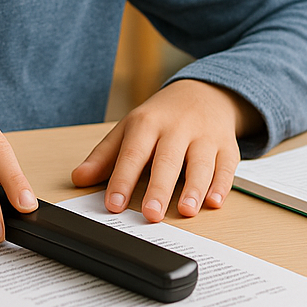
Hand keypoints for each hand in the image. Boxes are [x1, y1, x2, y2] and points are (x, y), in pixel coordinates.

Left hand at [70, 79, 256, 222]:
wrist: (204, 92)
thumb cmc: (162, 117)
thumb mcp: (130, 129)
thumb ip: (105, 156)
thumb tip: (79, 179)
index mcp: (147, 123)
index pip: (133, 154)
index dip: (122, 180)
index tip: (113, 204)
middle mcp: (177, 128)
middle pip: (167, 160)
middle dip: (160, 188)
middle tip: (151, 214)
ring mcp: (205, 136)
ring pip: (200, 163)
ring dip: (194, 188)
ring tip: (186, 211)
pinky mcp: (227, 146)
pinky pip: (227, 166)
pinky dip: (222, 185)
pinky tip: (214, 201)